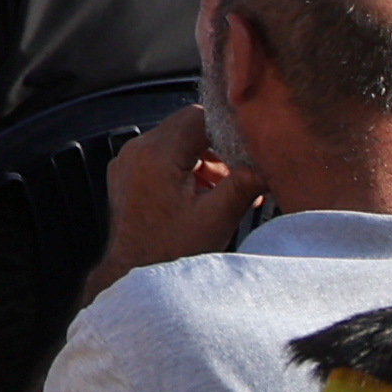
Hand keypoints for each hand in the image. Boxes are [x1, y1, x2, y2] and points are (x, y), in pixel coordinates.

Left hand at [86, 100, 255, 288]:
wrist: (135, 275)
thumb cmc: (171, 252)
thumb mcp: (215, 220)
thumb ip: (241, 186)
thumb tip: (265, 166)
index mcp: (157, 154)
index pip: (198, 116)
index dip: (227, 130)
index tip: (246, 151)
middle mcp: (137, 150)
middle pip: (185, 126)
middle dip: (216, 147)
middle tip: (238, 176)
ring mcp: (127, 161)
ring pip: (174, 141)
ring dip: (201, 159)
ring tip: (221, 191)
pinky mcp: (126, 175)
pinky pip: (159, 157)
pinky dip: (182, 168)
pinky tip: (201, 195)